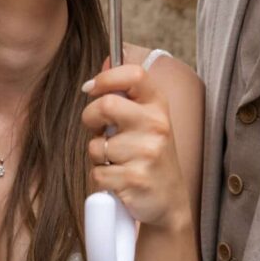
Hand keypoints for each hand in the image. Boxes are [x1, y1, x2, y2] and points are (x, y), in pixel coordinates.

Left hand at [81, 63, 191, 230]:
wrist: (169, 201)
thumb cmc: (151, 155)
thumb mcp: (147, 119)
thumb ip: (127, 92)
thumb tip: (107, 59)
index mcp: (158, 106)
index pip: (134, 74)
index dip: (107, 77)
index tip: (93, 88)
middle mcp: (157, 126)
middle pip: (106, 105)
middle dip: (90, 118)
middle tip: (98, 129)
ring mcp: (147, 153)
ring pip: (97, 145)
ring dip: (98, 155)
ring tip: (117, 160)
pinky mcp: (135, 179)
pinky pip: (97, 172)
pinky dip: (101, 177)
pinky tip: (119, 179)